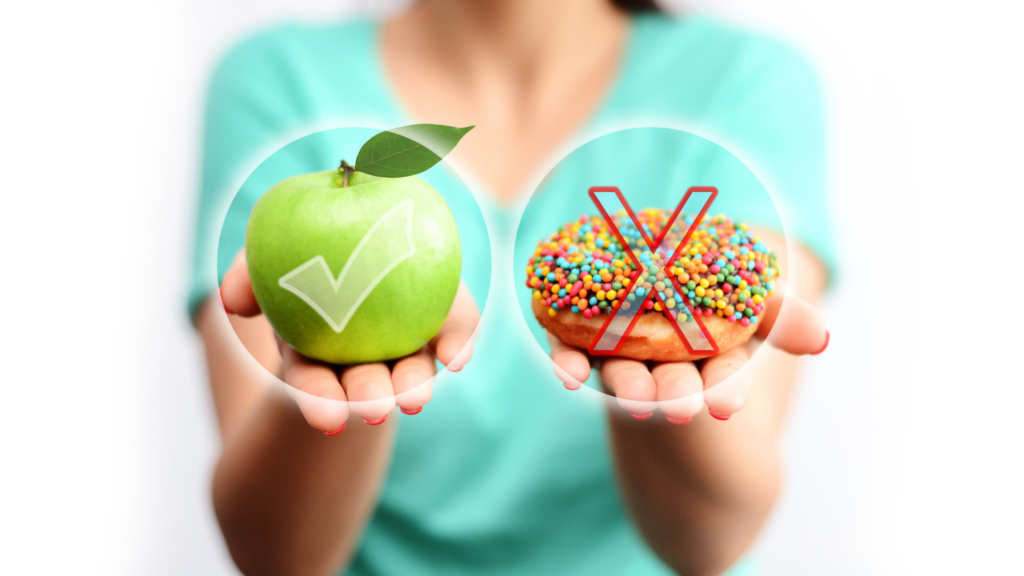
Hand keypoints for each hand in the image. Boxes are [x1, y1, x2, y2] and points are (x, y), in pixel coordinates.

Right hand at [219, 250, 477, 432]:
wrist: (362, 223)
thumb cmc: (303, 246)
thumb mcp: (265, 255)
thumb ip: (246, 272)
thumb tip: (232, 301)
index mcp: (314, 347)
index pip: (312, 379)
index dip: (318, 399)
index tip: (328, 419)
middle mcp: (362, 352)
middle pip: (366, 381)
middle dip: (370, 399)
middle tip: (376, 409)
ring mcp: (405, 339)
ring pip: (411, 367)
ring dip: (413, 384)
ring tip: (416, 398)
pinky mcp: (442, 316)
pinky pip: (452, 331)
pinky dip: (457, 343)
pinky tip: (458, 357)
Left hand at [547, 287, 828, 421]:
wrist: (660, 260)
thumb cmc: (719, 286)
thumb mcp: (757, 293)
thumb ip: (783, 314)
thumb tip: (821, 338)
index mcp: (714, 356)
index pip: (725, 378)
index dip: (727, 391)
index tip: (727, 406)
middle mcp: (668, 361)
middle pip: (673, 382)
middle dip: (676, 394)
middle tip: (678, 407)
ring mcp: (624, 352)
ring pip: (625, 373)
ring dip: (628, 386)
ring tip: (633, 397)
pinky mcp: (582, 338)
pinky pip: (573, 354)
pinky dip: (570, 364)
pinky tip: (567, 374)